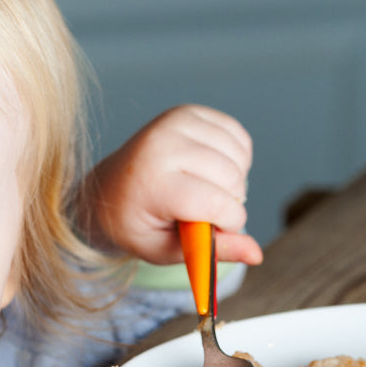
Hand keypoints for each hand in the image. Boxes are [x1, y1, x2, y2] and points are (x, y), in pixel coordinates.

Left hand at [79, 105, 262, 264]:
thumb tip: (257, 254)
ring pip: (239, 157)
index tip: (211, 231)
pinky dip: (236, 159)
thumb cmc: (136, 224)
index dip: (228, 224)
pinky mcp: (190, 112)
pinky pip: (238, 137)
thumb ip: (213, 251)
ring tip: (204, 191)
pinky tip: (211, 171)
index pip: (216, 203)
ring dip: (235, 182)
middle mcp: (163, 143)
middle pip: (232, 179)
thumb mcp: (167, 249)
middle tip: (202, 212)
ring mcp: (176, 122)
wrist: (108, 189)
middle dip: (231, 204)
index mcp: (152, 182)